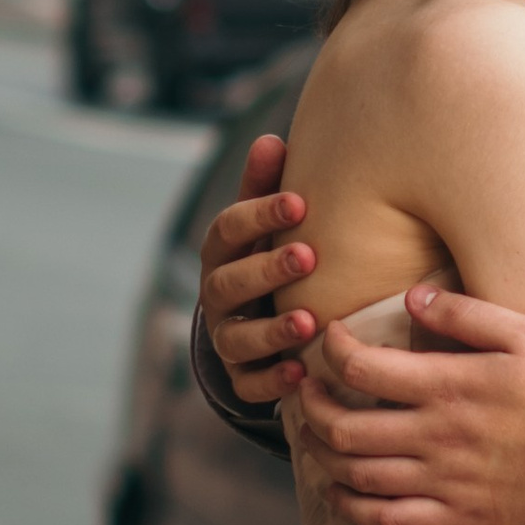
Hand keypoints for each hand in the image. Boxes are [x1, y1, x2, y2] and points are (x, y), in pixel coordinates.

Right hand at [199, 132, 316, 409]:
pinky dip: (274, 382)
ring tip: (307, 322)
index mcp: (222, 252)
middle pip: (231, 283)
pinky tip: (302, 373)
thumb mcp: (266, 222)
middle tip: (307, 256)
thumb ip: (266, 185)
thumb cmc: (268, 255)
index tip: (298, 203)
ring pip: (238, 338)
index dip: (259, 216)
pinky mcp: (241, 377)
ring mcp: (227, 339)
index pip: (228, 230)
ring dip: (271, 330)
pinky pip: (250, 385)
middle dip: (268, 270)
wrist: (255, 319)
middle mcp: (217, 295)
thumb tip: (271, 138)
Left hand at [296, 286, 524, 524]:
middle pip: (343, 427)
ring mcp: (446, 482)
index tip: (329, 337)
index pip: (361, 367)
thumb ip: (464, 312)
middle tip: (308, 389)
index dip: (331, 349)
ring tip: (316, 435)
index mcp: (450, 385)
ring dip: (321, 455)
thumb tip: (411, 297)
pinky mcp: (461, 517)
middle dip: (312, 405)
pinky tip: (341, 491)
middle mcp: (437, 437)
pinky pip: (387, 522)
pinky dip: (351, 508)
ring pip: (356, 475)